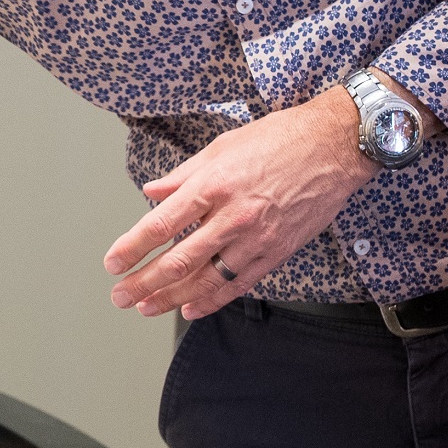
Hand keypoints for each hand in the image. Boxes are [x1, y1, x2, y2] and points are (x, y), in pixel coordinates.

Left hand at [104, 86, 386, 321]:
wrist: (334, 146)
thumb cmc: (279, 139)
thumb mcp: (221, 146)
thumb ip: (182, 175)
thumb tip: (151, 193)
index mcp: (212, 185)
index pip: (160, 225)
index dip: (132, 248)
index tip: (113, 263)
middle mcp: (232, 215)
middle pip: (178, 261)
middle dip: (144, 283)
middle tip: (121, 296)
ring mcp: (256, 238)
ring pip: (206, 279)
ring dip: (172, 298)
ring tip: (146, 308)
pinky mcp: (277, 251)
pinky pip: (239, 284)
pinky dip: (212, 300)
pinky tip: (190, 309)